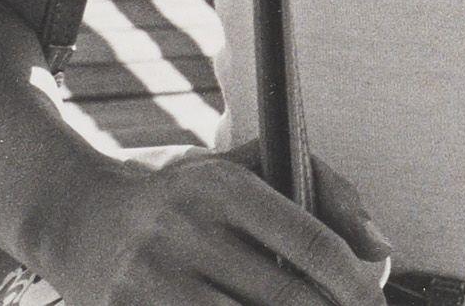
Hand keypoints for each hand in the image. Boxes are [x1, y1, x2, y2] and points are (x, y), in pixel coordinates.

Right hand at [45, 139, 391, 305]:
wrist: (81, 220)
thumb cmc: (186, 198)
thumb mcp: (248, 171)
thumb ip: (324, 194)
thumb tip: (383, 248)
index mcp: (221, 187)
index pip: (308, 240)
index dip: (352, 283)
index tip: (374, 300)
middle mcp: (183, 230)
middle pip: (284, 297)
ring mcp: (150, 280)